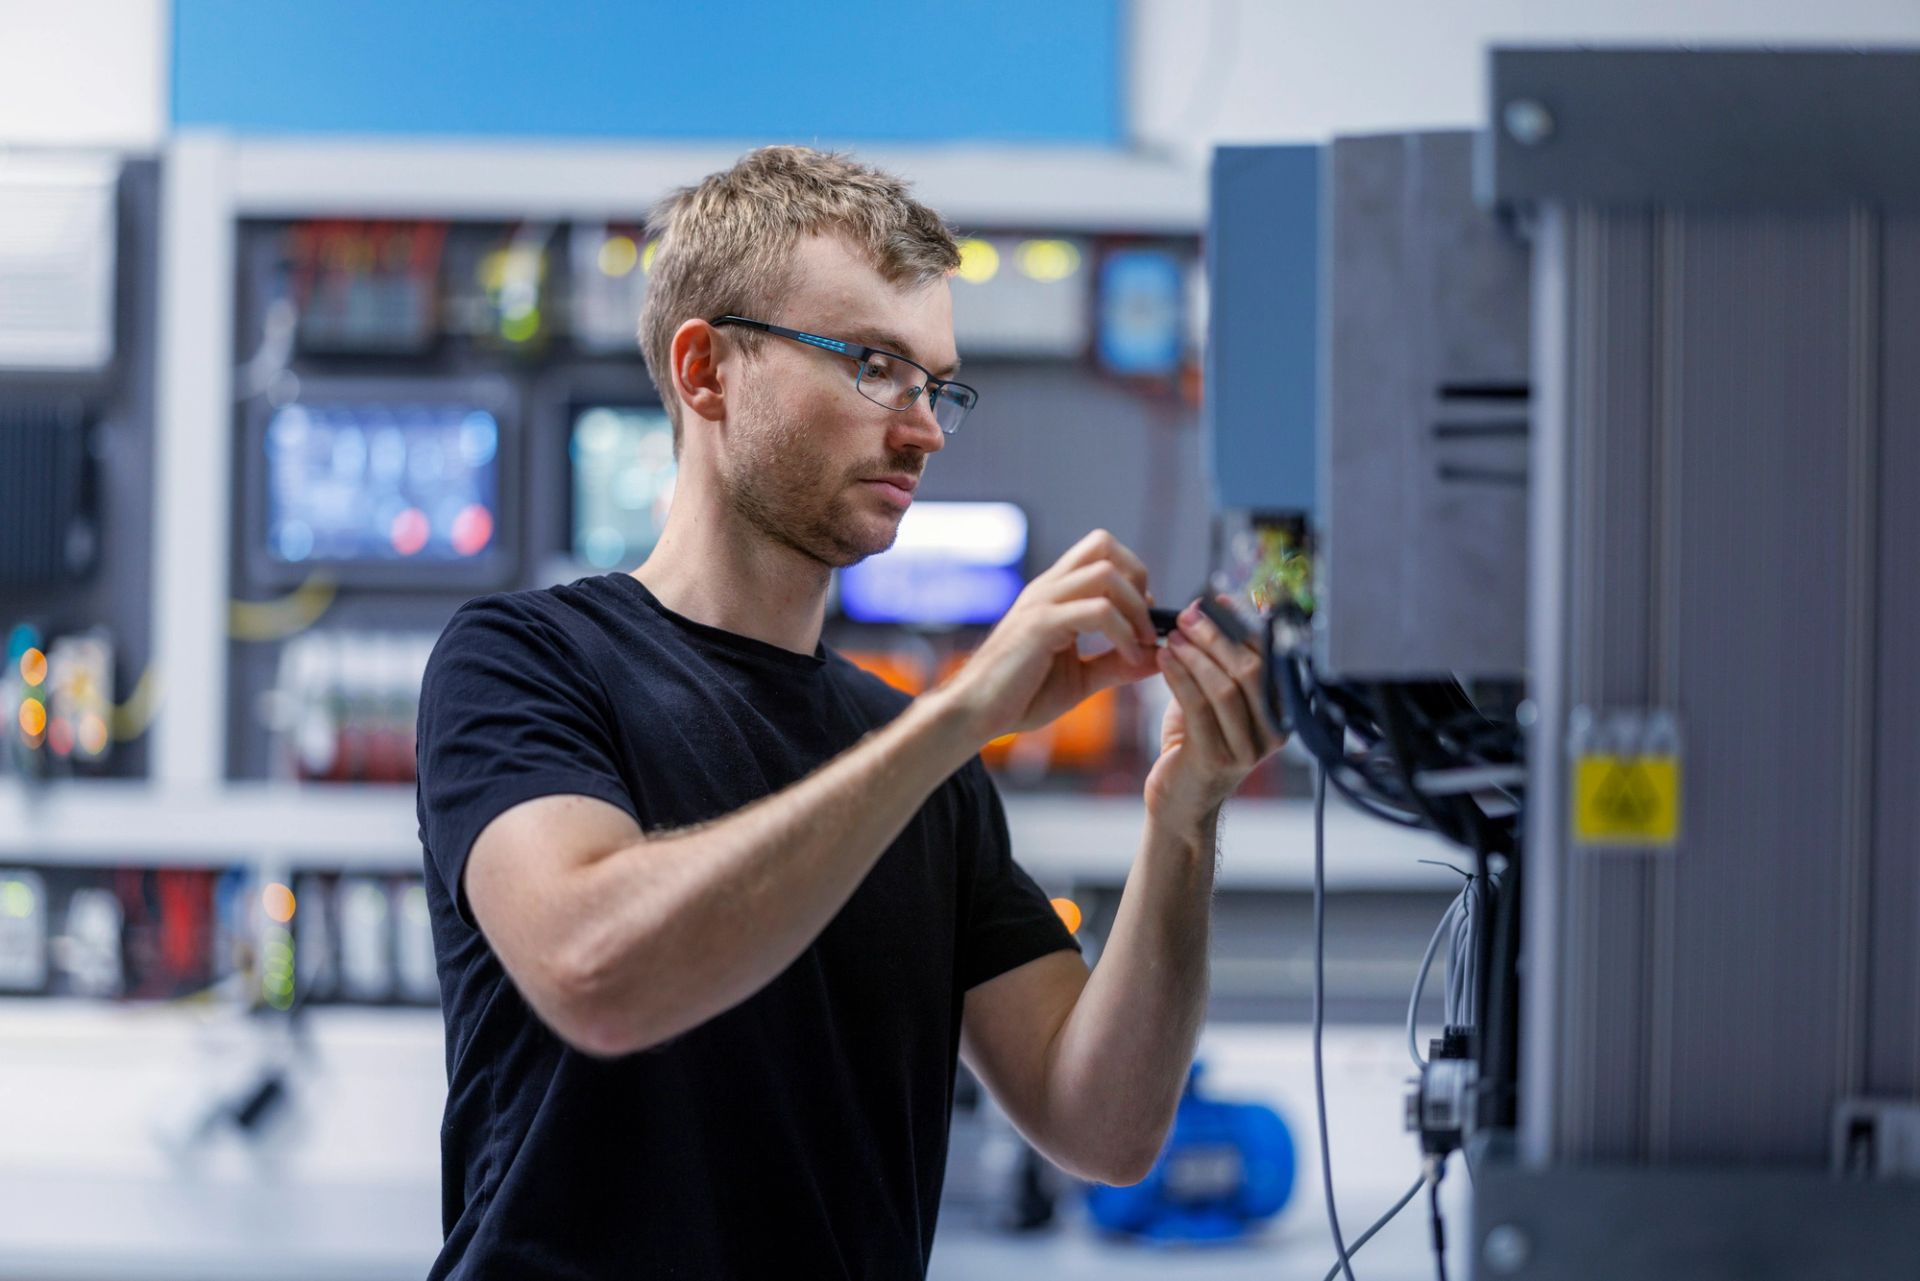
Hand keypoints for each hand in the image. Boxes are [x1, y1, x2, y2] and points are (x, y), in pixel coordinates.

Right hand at [938, 529, 1162, 744]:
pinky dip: (1125, 633)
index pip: (1100, 552)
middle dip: (1137, 578)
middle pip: (1103, 544)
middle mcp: (1048, 588)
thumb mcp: (1081, 678)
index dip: (1133, 578)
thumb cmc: (1020, 696)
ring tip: (1141, 645)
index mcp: (1054, 594)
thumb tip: (1158, 655)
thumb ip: (1117, 663)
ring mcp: (1042, 602)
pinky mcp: (1040, 625)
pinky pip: (1098, 611)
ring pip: (1106, 572)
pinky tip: (1129, 658)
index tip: (1144, 621)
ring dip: (1136, 608)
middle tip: (1145, 622)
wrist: (976, 715)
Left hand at [1145, 596, 1285, 831]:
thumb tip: (1207, 612)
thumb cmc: (1194, 745)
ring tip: (1171, 637)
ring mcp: (1247, 750)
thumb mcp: (1212, 701)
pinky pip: (1198, 707)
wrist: (1179, 803)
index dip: (1243, 625)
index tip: (1216, 601)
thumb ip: (1218, 665)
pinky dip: (1180, 677)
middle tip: (1187, 617)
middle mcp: (1272, 732)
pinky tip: (1163, 659)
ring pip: (1225, 688)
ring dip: (1195, 656)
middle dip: (1216, 637)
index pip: (1269, 658)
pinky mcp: (1215, 760)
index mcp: (1280, 713)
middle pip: (1250, 671)